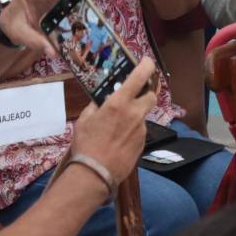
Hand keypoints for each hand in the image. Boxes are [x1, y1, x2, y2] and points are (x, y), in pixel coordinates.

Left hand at [1, 0, 79, 56]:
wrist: (11, 25)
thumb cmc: (13, 25)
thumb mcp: (20, 34)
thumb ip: (35, 41)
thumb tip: (53, 52)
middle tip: (85, 2)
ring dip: (76, 5)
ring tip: (85, 16)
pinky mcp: (57, 2)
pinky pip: (68, 4)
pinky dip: (74, 12)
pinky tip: (81, 21)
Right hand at [68, 58, 157, 181]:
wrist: (95, 173)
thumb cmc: (86, 144)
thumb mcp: (84, 119)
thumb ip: (96, 105)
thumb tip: (103, 98)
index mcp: (119, 103)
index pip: (140, 77)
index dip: (146, 66)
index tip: (147, 61)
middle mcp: (135, 113)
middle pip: (151, 96)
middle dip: (146, 94)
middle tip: (134, 97)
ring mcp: (141, 129)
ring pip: (143, 116)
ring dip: (135, 116)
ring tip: (117, 128)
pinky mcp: (143, 143)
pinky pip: (140, 131)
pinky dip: (133, 131)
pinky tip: (119, 140)